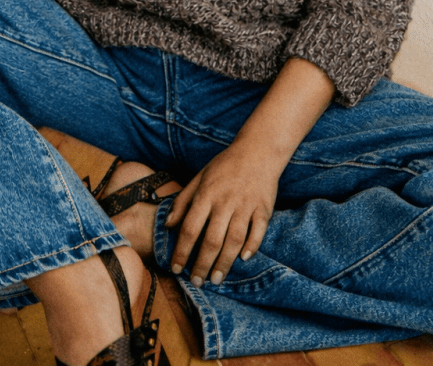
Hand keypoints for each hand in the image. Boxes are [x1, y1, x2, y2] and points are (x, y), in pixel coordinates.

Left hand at [164, 135, 281, 284]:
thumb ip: (183, 200)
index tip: (176, 268)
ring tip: (216, 279)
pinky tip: (243, 259)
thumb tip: (168, 224)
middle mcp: (225, 202)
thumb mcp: (200, 177)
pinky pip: (257, 232)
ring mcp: (246, 206)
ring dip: (224, 262)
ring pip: (234, 240)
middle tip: (197, 282)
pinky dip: (251, 247)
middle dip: (202, 265)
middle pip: (211, 240)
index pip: (190, 228)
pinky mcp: (264, 209)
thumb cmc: (225, 166)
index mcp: (206, 194)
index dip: (181, 251)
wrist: (258, 151)